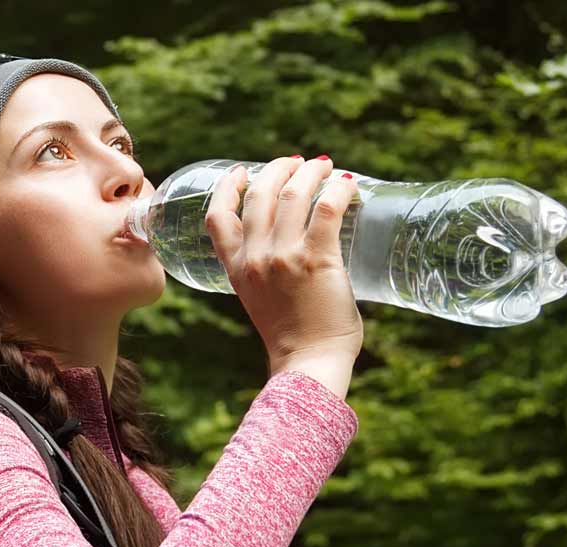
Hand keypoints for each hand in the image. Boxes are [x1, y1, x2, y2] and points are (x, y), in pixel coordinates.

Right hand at [204, 156, 363, 387]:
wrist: (308, 364)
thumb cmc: (294, 339)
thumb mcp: (262, 301)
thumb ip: (266, 272)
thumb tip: (291, 247)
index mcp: (237, 269)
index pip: (217, 218)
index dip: (227, 188)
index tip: (242, 172)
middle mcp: (255, 258)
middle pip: (259, 195)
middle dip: (278, 170)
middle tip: (296, 163)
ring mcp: (284, 256)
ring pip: (294, 194)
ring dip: (311, 173)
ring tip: (324, 166)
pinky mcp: (316, 258)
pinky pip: (327, 207)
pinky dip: (340, 190)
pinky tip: (349, 185)